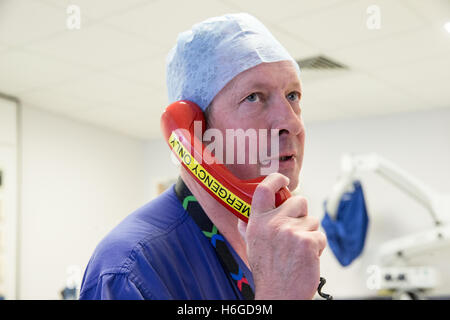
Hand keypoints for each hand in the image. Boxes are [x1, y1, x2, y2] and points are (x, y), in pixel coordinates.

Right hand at [239, 173, 326, 299]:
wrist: (279, 294)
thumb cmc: (267, 272)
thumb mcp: (251, 246)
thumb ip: (248, 229)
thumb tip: (243, 220)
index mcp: (257, 222)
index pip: (264, 190)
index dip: (276, 180)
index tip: (283, 179)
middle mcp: (272, 223)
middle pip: (299, 201)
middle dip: (302, 214)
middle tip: (296, 231)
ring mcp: (290, 231)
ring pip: (312, 220)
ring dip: (310, 233)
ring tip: (299, 250)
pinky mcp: (307, 241)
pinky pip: (320, 236)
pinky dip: (317, 247)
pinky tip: (306, 258)